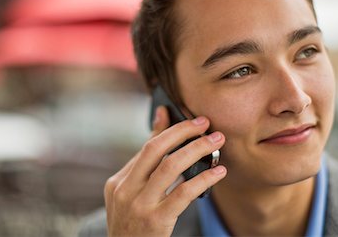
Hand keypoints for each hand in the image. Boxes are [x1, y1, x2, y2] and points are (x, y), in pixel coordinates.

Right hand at [104, 106, 226, 236]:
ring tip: (216, 141)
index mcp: (118, 182)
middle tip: (205, 123)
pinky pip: (184, 193)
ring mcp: (139, 205)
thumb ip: (148, 161)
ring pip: (170, 166)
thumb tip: (161, 114)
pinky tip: (218, 173)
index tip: (192, 120)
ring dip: (196, 149)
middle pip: (155, 149)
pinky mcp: (156, 220)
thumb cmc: (136, 223)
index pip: (147, 148)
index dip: (172, 130)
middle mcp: (125, 190)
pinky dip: (204, 179)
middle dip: (183, 132)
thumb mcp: (133, 194)